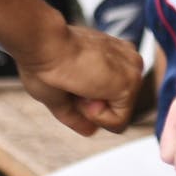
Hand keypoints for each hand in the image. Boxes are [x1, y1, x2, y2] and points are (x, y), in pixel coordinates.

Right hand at [14, 24, 142, 135]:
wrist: (43, 44)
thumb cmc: (43, 62)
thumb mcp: (58, 94)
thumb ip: (77, 114)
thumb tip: (91, 131)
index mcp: (114, 58)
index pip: (110, 99)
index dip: (83, 103)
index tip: (69, 82)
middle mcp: (127, 61)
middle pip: (115, 109)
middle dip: (89, 107)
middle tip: (73, 84)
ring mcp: (132, 70)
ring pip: (118, 116)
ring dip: (92, 109)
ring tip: (78, 83)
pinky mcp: (131, 82)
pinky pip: (119, 122)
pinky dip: (97, 115)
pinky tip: (86, 91)